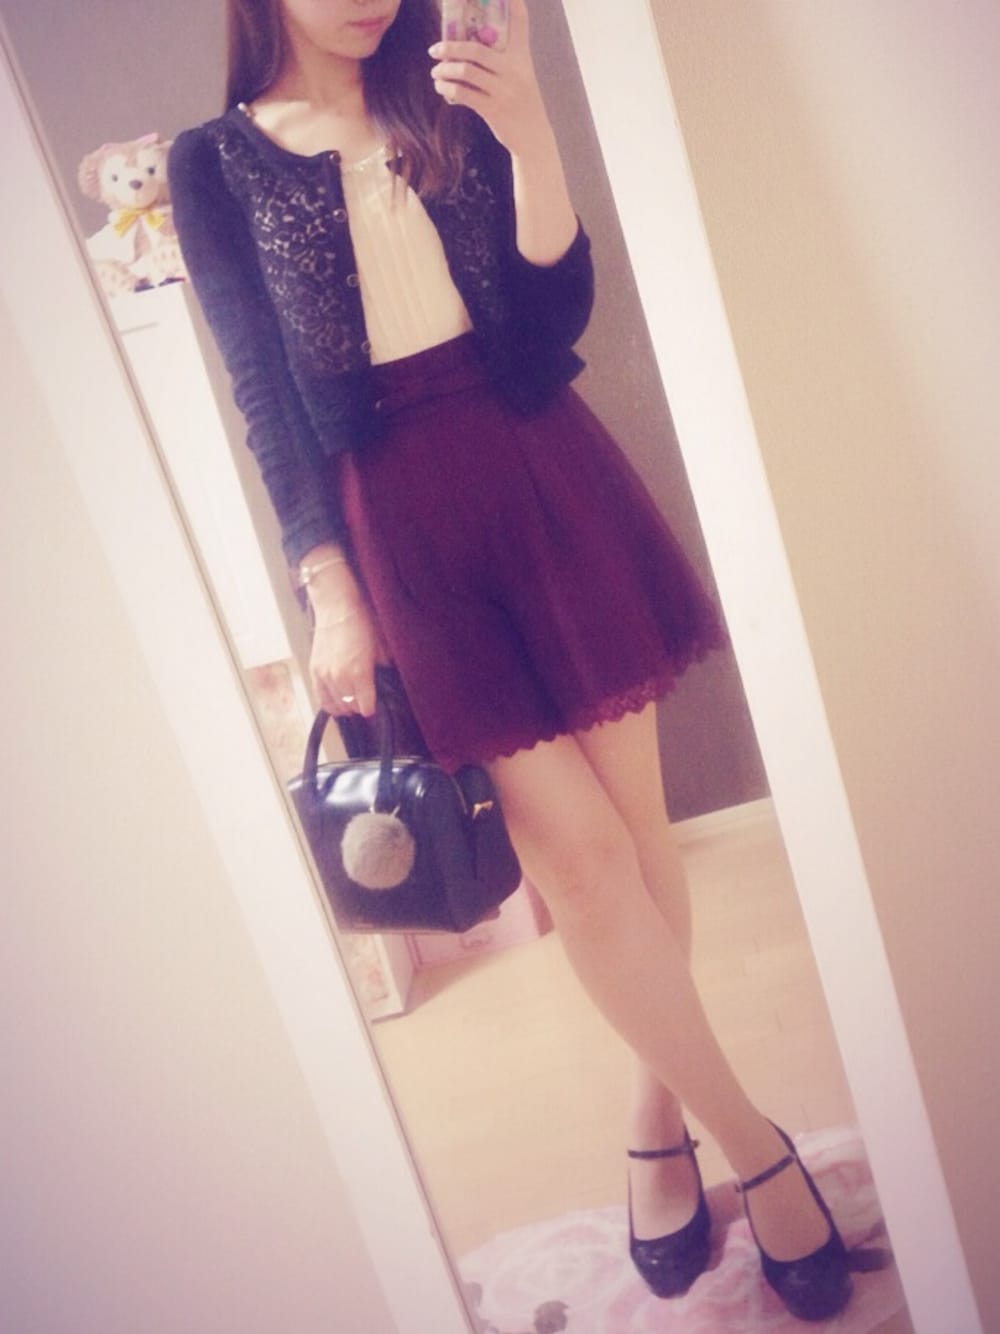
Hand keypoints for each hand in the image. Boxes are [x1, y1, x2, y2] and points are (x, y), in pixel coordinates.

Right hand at [309, 603, 388, 718]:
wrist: (337, 608)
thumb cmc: (361, 623)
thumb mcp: (380, 646)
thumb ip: (382, 667)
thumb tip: (384, 680)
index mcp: (360, 673)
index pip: (366, 707)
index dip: (371, 709)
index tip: (374, 706)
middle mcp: (340, 678)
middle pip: (350, 708)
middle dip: (359, 707)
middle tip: (364, 701)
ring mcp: (325, 675)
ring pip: (335, 706)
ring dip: (344, 707)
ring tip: (350, 702)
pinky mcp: (314, 671)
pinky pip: (320, 698)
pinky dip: (329, 703)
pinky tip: (336, 701)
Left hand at [429, 0, 547, 156]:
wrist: (534, 139)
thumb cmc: (522, 105)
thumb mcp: (521, 77)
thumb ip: (503, 61)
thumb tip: (468, 49)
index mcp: (522, 58)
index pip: (520, 22)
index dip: (513, 2)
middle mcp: (514, 71)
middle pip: (476, 49)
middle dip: (450, 47)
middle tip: (435, 50)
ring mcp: (503, 91)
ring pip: (465, 72)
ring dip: (444, 71)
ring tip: (436, 72)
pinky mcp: (493, 110)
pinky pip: (463, 94)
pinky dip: (447, 89)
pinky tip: (441, 88)